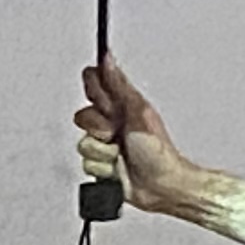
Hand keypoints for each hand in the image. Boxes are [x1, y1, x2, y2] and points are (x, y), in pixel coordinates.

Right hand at [74, 59, 200, 215]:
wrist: (161, 187)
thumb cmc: (159, 152)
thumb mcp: (139, 111)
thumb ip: (118, 84)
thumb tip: (107, 58)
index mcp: (121, 103)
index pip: (92, 83)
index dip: (95, 93)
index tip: (108, 106)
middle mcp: (111, 122)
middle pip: (83, 115)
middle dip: (99, 127)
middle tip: (117, 133)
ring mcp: (105, 144)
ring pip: (84, 142)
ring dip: (102, 151)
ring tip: (120, 155)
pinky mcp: (101, 165)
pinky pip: (87, 163)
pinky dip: (102, 168)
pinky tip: (117, 169)